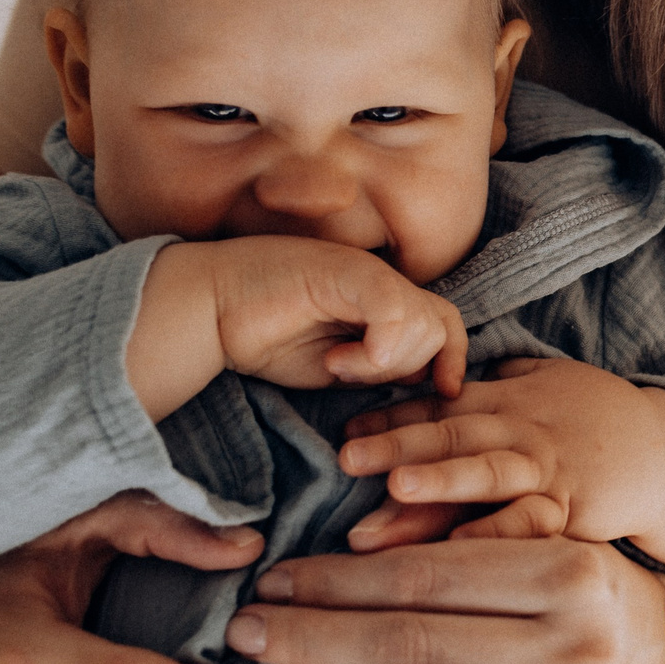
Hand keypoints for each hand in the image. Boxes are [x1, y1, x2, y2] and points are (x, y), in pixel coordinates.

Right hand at [134, 237, 465, 419]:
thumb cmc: (267, 337)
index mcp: (384, 304)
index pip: (446, 324)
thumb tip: (421, 379)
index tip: (444, 392)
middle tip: (349, 373)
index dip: (453, 359)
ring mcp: (363, 273)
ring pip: (420, 324)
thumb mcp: (337, 365)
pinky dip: (378, 344)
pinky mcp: (342, 270)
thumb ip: (379, 367)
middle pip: (439, 328)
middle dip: (407, 367)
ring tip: (334, 363)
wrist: (210, 309)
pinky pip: (392, 305)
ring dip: (380, 361)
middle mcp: (381, 284)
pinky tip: (337, 360)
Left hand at [227, 536, 664, 663]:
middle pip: (413, 648)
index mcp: (569, 573)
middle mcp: (579, 650)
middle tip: (248, 636)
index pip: (423, 575)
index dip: (333, 581)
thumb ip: (470, 550)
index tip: (273, 582)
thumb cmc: (589, 606)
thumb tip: (341, 561)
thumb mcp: (549, 551)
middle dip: (313, 640)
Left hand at [338, 358, 662, 547]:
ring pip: (489, 473)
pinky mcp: (574, 508)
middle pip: (455, 433)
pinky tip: (462, 548)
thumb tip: (424, 382)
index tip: (345, 427)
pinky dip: (499, 534)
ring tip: (395, 489)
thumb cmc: (594, 418)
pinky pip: (532, 521)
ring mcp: (549, 471)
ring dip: (442, 482)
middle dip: (399, 444)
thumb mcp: (542, 381)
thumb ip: (487, 385)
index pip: (441, 404)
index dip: (392, 414)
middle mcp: (522, 431)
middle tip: (347, 456)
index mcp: (507, 400)